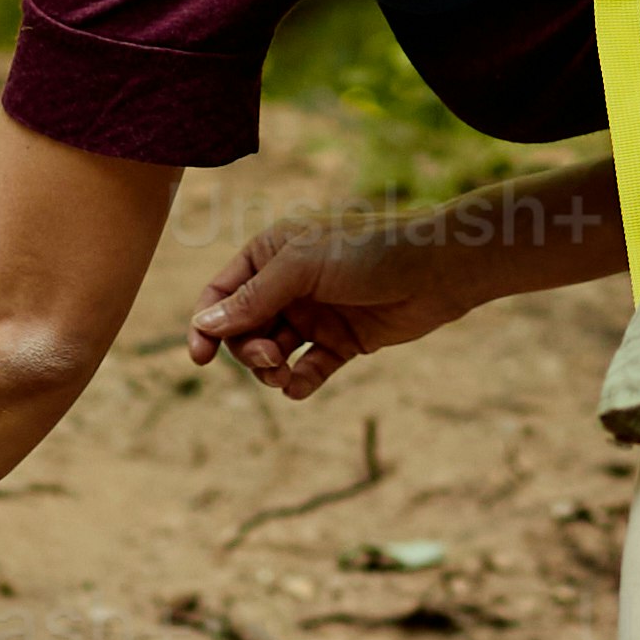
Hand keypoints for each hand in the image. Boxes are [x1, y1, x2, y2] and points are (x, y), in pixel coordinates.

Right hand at [184, 209, 496, 403]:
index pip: (222, 293)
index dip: (206, 325)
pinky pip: (309, 369)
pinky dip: (300, 381)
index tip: (201, 357)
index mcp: (270, 254)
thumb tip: (206, 326)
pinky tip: (300, 387)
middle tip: (271, 360)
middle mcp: (288, 285)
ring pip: (273, 353)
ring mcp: (315, 314)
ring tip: (285, 375)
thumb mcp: (302, 268)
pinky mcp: (342, 341)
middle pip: (244, 330)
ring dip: (270, 370)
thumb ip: (253, 298)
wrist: (438, 268)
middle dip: (248, 351)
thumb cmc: (369, 252)